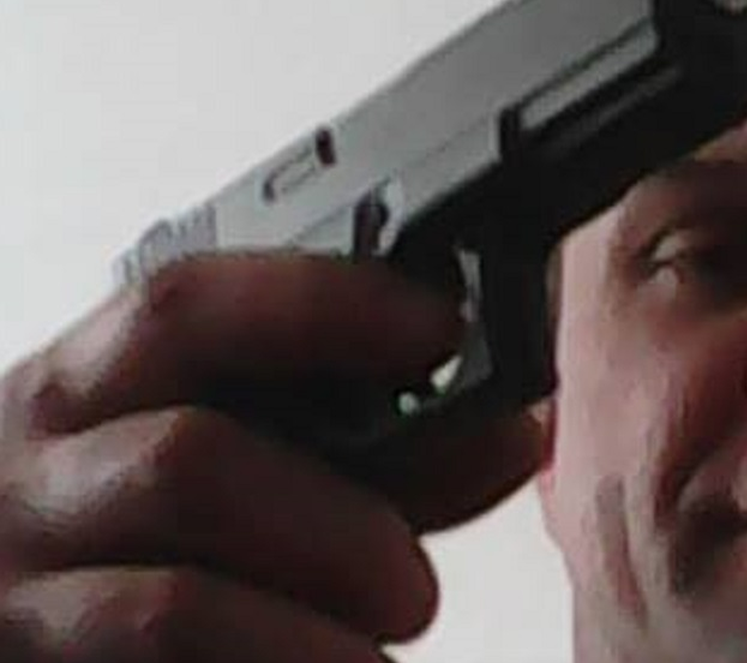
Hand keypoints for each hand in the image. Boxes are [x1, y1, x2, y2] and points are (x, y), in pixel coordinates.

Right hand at [0, 254, 545, 661]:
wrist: (81, 646)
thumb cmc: (190, 548)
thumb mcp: (277, 473)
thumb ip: (380, 451)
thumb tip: (510, 430)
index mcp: (93, 389)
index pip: (187, 306)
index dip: (323, 306)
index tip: (440, 327)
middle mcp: (34, 474)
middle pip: (188, 461)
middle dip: (335, 523)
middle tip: (414, 585)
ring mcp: (19, 589)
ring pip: (172, 604)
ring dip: (308, 639)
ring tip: (377, 652)